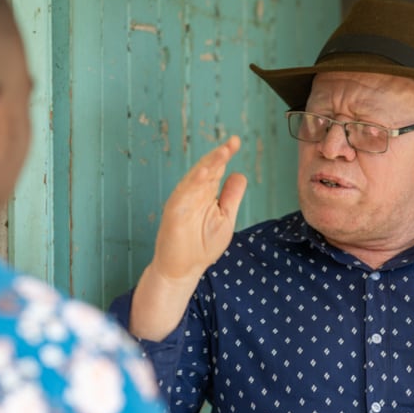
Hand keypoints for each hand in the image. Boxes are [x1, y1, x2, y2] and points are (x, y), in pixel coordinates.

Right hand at [129, 136, 246, 339]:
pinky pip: (183, 194)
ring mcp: (183, 201)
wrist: (183, 270)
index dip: (224, 155)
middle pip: (206, 169)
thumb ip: (231, 197)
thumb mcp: (225, 219)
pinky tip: (203, 172)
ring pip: (195, 177)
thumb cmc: (202, 246)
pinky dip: (193, 183)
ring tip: (223, 152)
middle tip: (233, 143)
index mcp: (205, 193)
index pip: (216, 170)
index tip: (235, 142)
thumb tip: (239, 173)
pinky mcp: (174, 212)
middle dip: (219, 155)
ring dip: (208, 164)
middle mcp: (193, 193)